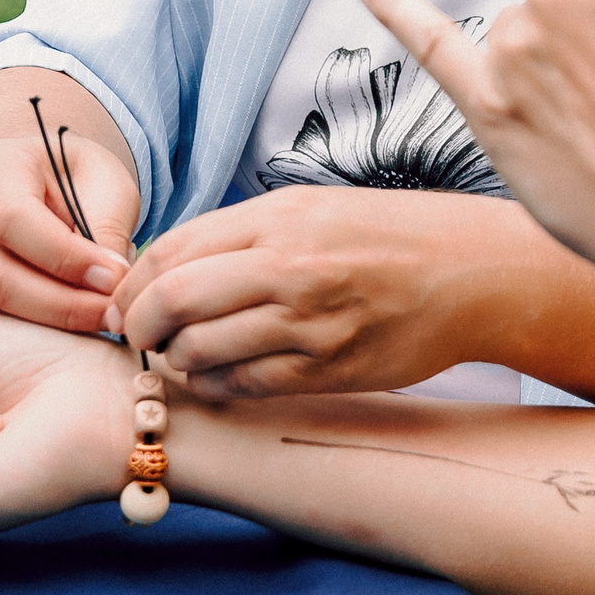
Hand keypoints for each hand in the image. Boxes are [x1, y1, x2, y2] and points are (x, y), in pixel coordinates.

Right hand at [0, 134, 139, 333]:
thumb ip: (106, 229)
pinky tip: (77, 317)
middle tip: (112, 312)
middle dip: (61, 303)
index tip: (114, 278)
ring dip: (51, 319)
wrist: (46, 181)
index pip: (14, 220)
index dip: (65, 257)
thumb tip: (110, 287)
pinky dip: (37, 323)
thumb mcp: (105, 183)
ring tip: (101, 316)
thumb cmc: (80, 178)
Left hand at [110, 185, 518, 398]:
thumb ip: (242, 234)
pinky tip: (220, 378)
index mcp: (279, 217)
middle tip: (138, 338)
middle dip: (140, 326)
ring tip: (182, 357)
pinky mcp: (329, 367)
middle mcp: (289, 264)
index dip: (134, 283)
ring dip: (178, 360)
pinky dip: (218, 386)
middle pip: (174, 300)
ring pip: (203, 350)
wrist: (469, 270)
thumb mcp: (312, 208)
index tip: (125, 302)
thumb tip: (168, 268)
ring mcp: (310, 320)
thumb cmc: (387, 235)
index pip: (173, 251)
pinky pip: (246, 386)